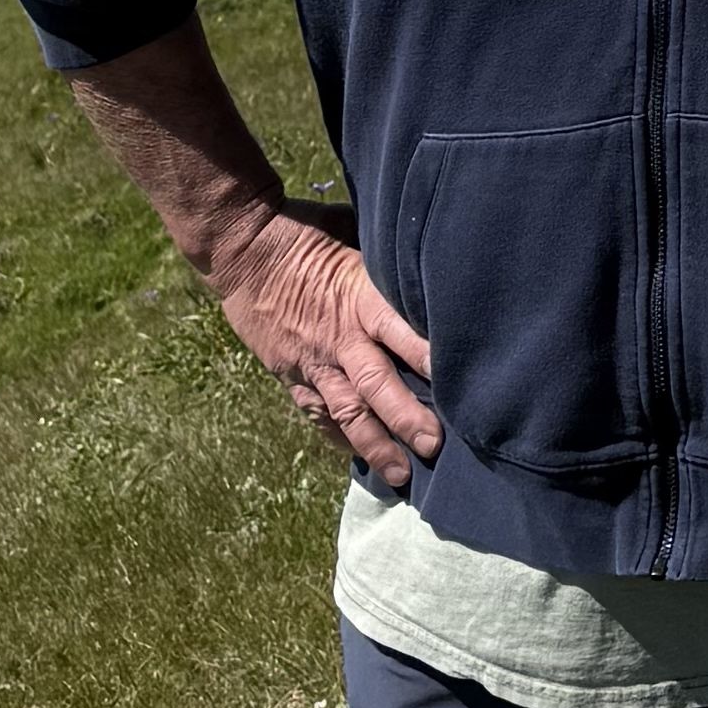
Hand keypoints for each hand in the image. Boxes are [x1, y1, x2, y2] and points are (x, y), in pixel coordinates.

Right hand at [204, 205, 439, 492]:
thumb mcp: (355, 236)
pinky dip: (338, 436)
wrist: (242, 249)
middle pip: (378, 386)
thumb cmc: (307, 231)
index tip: (465, 386)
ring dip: (375, 445)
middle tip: (435, 447)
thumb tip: (432, 257)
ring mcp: (314, 361)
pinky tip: (356, 456)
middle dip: (407, 419)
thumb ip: (388, 262)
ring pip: (348, 411)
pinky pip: (317, 412)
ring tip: (401, 476)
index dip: (432, 360)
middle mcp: (340, 337)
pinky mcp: (291, 374)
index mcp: (361, 298)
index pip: (404, 335)